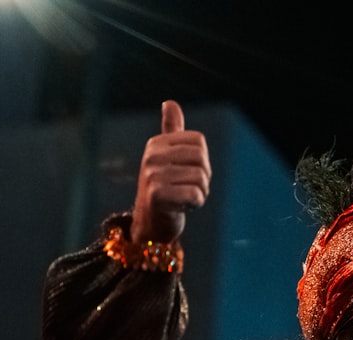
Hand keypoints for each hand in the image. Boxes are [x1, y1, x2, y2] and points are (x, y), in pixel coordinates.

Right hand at [131, 100, 211, 243]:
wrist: (150, 224)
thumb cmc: (165, 188)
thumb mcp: (167, 157)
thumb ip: (171, 131)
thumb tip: (170, 103)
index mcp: (156, 144)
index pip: (199, 142)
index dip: (202, 160)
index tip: (187, 172)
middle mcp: (151, 156)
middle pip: (202, 160)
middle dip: (203, 178)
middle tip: (187, 189)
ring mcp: (152, 175)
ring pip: (201, 179)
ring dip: (200, 194)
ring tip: (183, 199)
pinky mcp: (157, 195)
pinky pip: (195, 195)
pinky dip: (195, 204)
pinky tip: (182, 207)